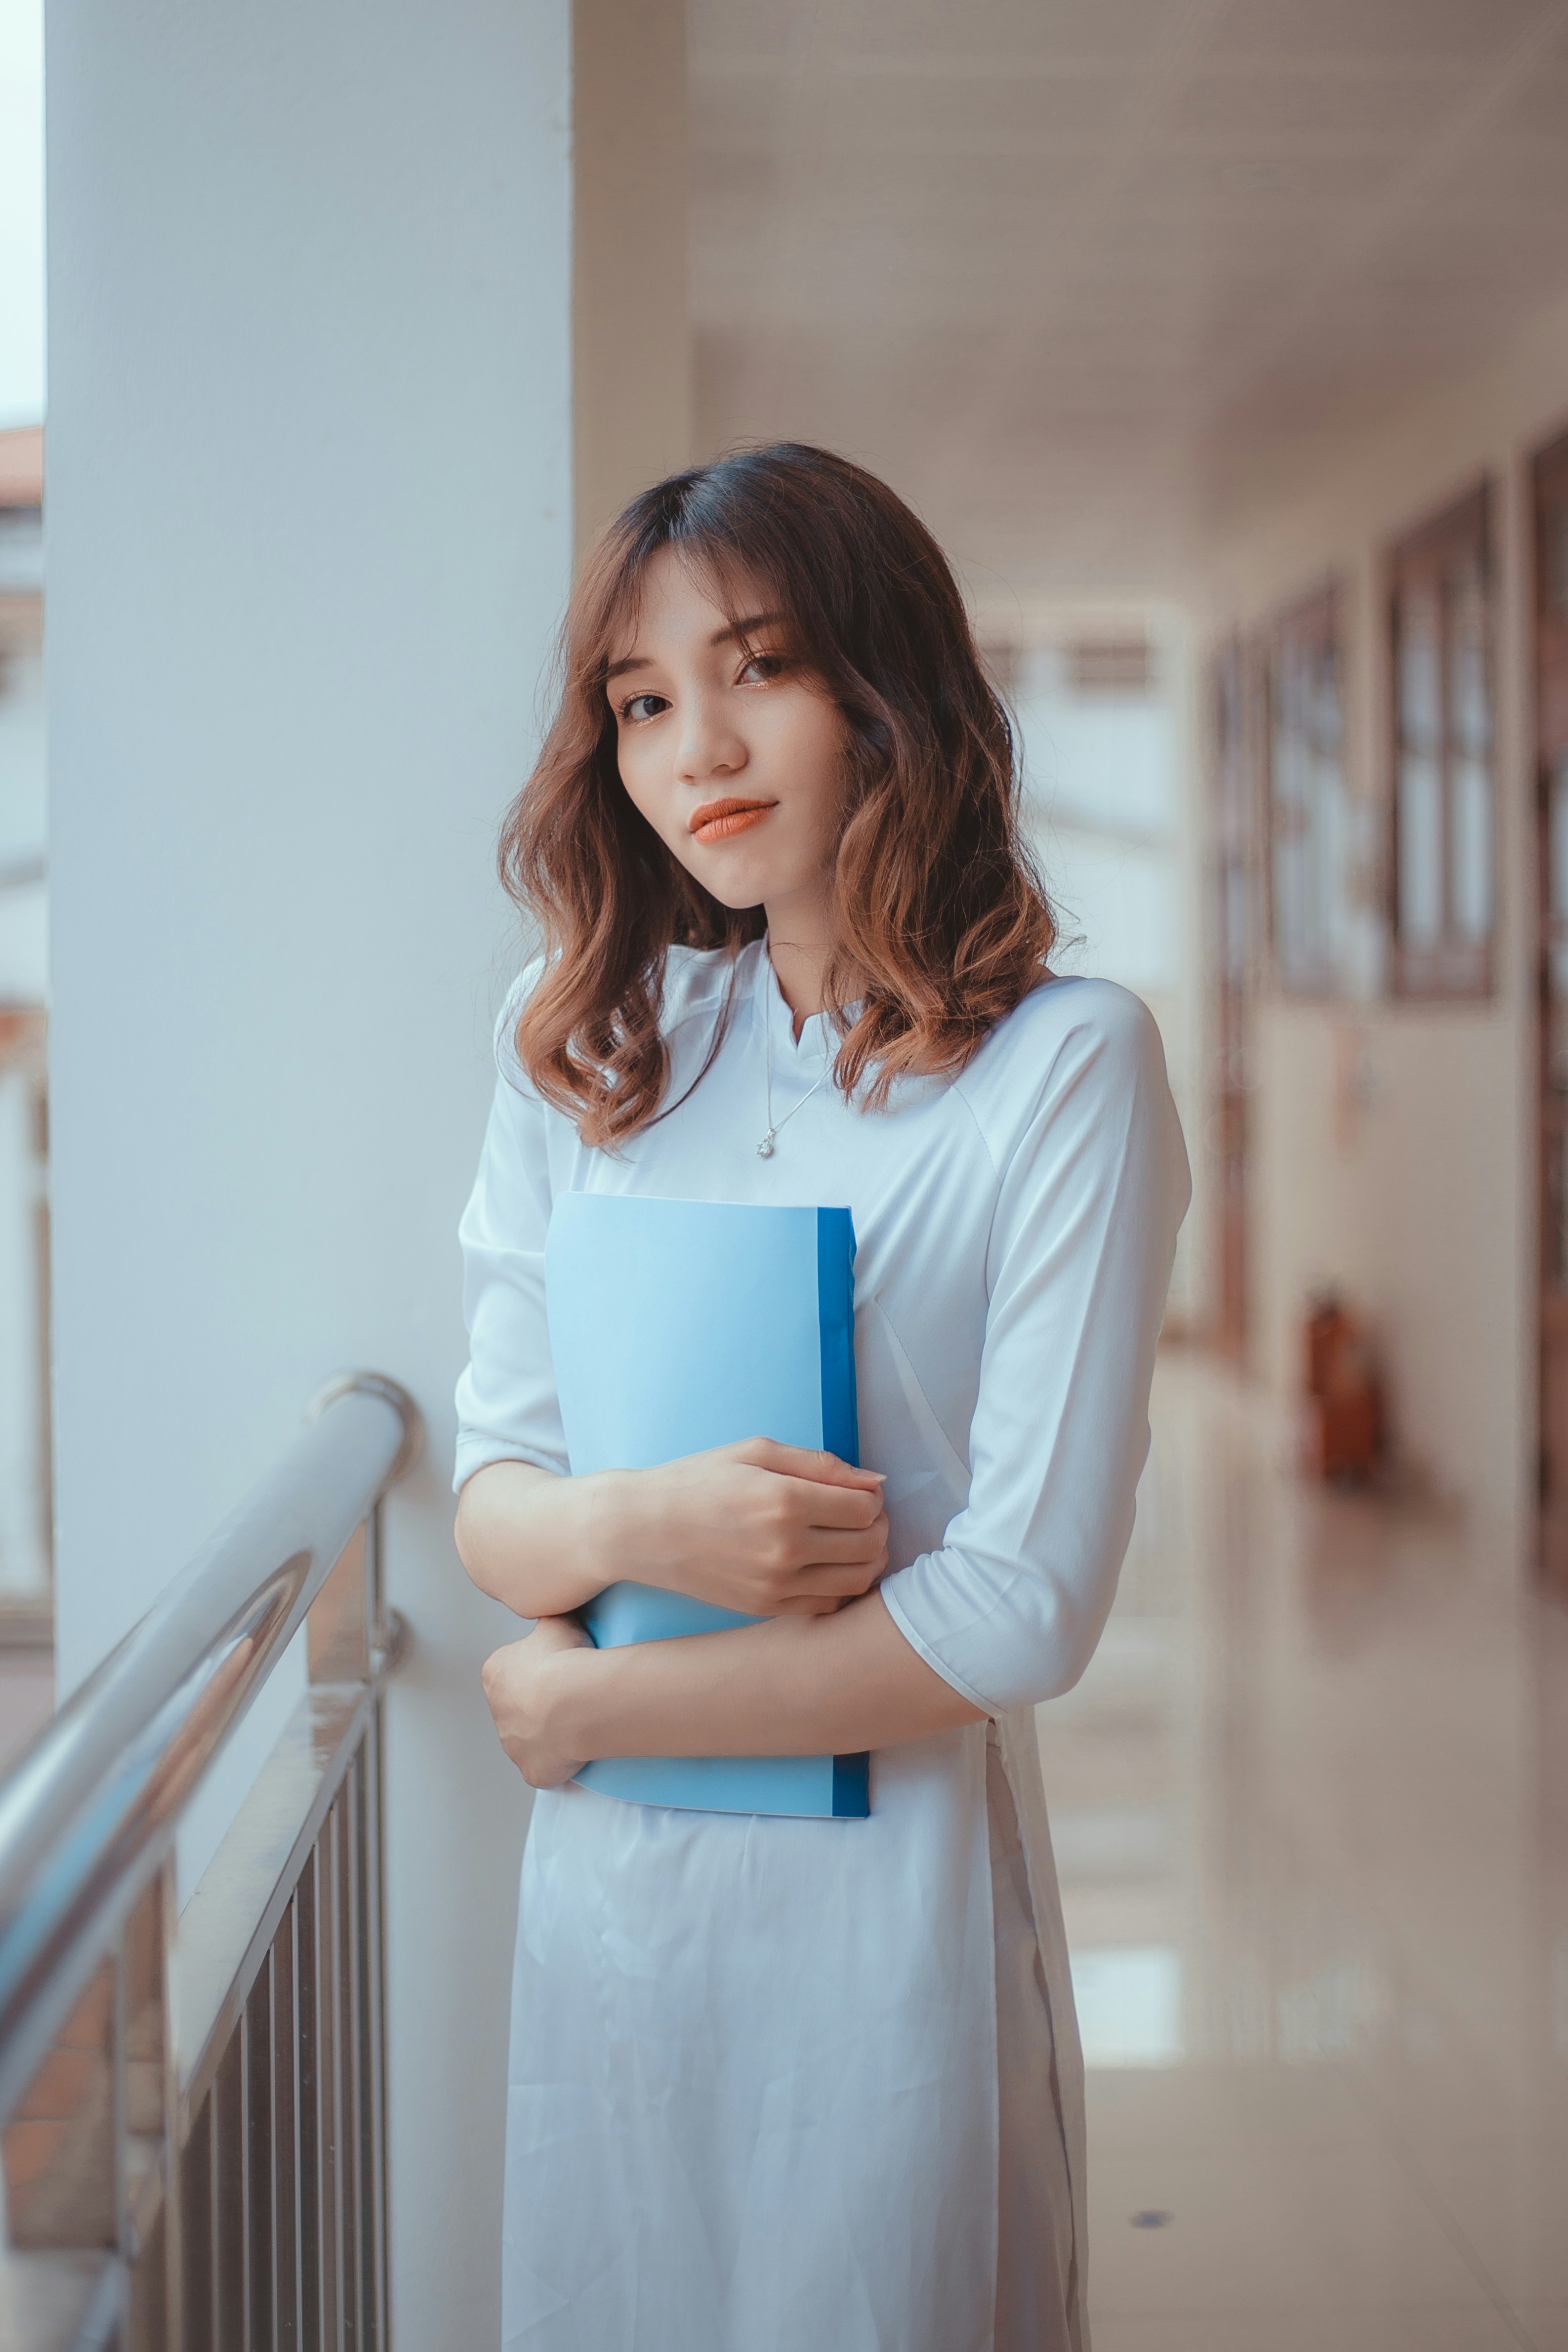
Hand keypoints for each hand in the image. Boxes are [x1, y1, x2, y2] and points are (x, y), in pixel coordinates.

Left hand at [482, 1615, 594, 1788]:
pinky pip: (545, 1767)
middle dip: (541, 1704)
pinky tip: (578, 1749)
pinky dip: (559, 1762)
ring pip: (531, 1739)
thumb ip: (547, 1620)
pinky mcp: (531, 1771)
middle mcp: (497, 1712)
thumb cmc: (562, 1659)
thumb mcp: (555, 1621)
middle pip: (519, 1707)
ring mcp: (512, 1746)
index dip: (538, 1669)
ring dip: (550, 1733)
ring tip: (580, 1720)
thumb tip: (552, 1609)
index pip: (511, 1671)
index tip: (561, 1668)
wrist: (575, 1702)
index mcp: (495, 1674)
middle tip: (572, 1695)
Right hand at [594, 1439, 889, 1617]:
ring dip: (869, 1560)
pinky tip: (829, 1566)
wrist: (642, 1529)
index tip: (859, 1491)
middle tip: (863, 1515)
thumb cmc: (698, 1480)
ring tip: (853, 1541)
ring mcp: (775, 1584)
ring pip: (858, 1581)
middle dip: (878, 1527)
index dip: (872, 1497)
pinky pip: (828, 1605)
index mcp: (784, 1501)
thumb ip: (821, 1464)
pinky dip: (842, 1587)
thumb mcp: (756, 1452)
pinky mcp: (766, 1607)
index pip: (866, 1508)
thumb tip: (875, 1481)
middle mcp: (784, 1548)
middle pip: (870, 1546)